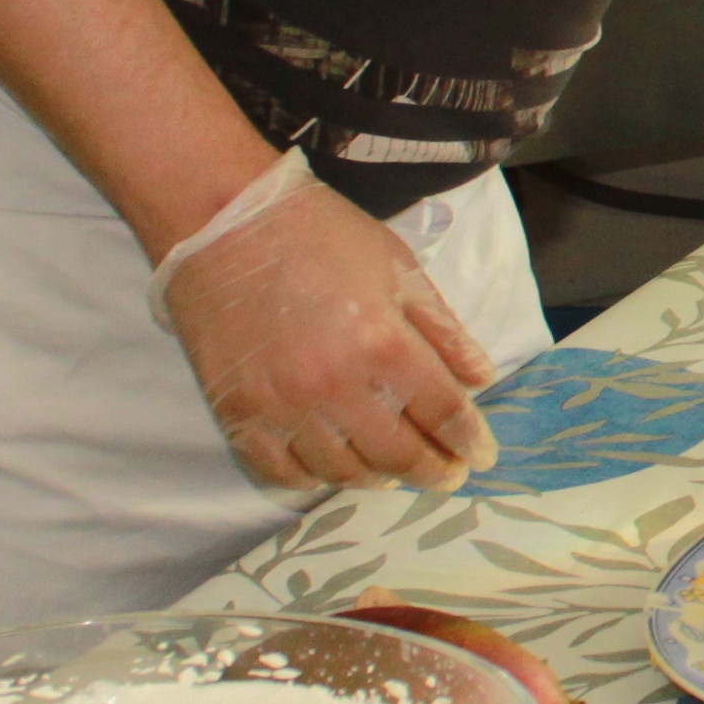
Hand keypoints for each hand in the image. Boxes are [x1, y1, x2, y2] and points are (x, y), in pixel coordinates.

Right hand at [155, 162, 503, 492]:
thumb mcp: (398, 268)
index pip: (442, 412)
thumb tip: (480, 380)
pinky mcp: (237, 415)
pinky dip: (313, 480)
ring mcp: (281, 407)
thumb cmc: (318, 235)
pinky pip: (281, 472)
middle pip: (397, 454)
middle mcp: (335, 386)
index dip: (468, 440)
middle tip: (446, 475)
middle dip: (431, 470)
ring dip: (376, 478)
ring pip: (341, 472)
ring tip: (392, 473)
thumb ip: (442, 330)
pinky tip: (331, 469)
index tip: (481, 455)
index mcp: (382, 344)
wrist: (222, 223)